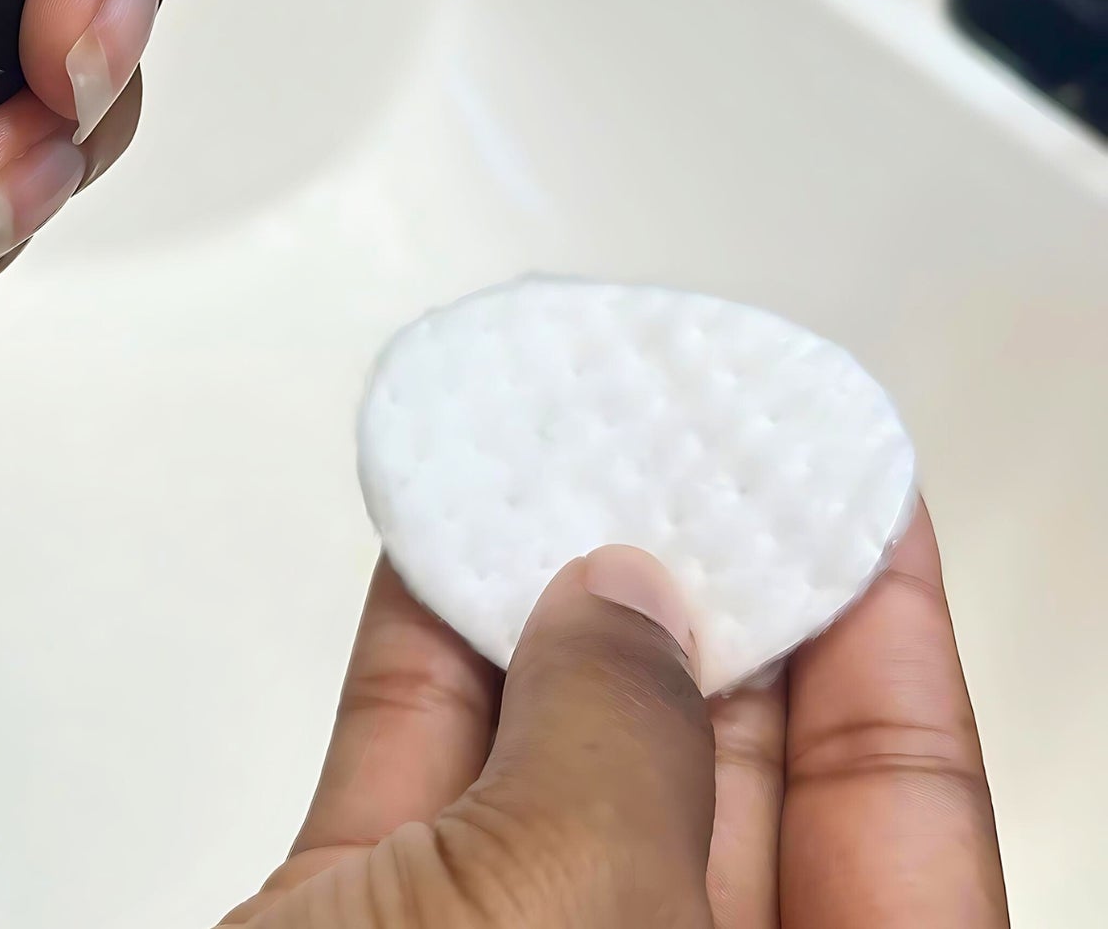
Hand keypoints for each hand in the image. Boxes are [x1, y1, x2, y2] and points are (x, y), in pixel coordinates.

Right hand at [227, 503, 1007, 926]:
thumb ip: (626, 743)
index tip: (861, 491)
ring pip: (558, 754)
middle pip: (730, 774)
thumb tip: (630, 603)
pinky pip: (415, 765)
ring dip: (553, 592)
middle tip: (702, 437)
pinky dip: (423, 642)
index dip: (890, 646)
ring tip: (574, 444)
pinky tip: (439, 538)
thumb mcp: (579, 923)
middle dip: (714, 589)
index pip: (902, 823)